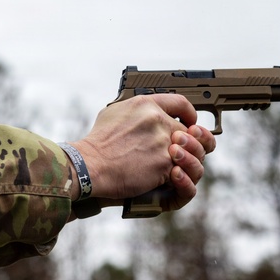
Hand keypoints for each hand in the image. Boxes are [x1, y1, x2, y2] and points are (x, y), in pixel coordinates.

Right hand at [68, 95, 215, 210]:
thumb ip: (137, 110)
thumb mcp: (113, 112)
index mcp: (146, 105)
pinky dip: (173, 175)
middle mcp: (157, 120)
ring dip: (184, 159)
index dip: (189, 113)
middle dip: (184, 142)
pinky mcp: (164, 164)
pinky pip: (180, 169)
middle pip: (187, 130)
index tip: (189, 121)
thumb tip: (147, 113)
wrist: (90, 165)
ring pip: (189, 151)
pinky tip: (163, 176)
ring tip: (174, 164)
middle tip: (177, 150)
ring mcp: (163, 142)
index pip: (181, 102)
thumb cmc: (97, 142)